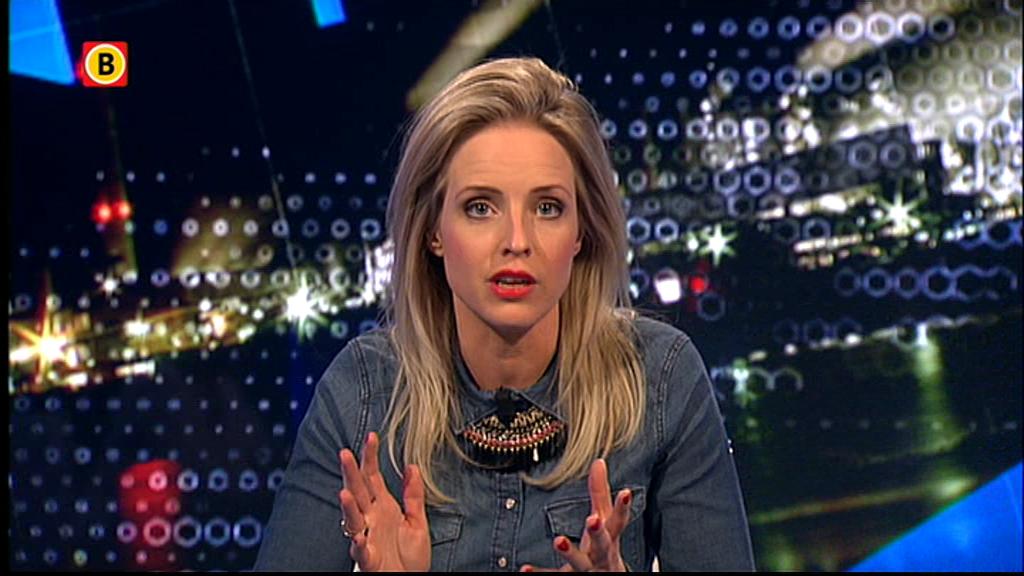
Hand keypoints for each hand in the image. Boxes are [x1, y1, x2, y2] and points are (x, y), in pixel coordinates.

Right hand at [338, 432, 430, 570]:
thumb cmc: (410, 557)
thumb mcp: (417, 521)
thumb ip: (413, 495)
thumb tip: (412, 467)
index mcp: (383, 507)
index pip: (372, 476)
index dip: (370, 457)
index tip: (371, 436)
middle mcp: (372, 519)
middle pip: (358, 491)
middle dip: (351, 473)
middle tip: (345, 453)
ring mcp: (368, 537)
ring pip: (353, 518)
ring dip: (348, 506)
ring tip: (345, 492)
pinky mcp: (369, 558)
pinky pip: (361, 550)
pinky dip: (358, 543)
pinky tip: (358, 536)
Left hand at [521, 459, 631, 571]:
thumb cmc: (603, 546)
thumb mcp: (604, 519)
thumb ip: (600, 492)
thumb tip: (599, 461)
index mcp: (610, 538)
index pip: (619, 521)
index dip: (623, 507)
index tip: (626, 492)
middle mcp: (601, 554)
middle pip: (603, 543)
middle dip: (598, 532)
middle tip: (593, 520)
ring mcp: (587, 568)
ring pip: (581, 562)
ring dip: (569, 552)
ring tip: (557, 540)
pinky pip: (555, 575)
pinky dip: (540, 572)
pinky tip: (525, 568)